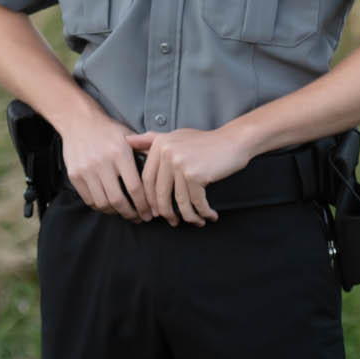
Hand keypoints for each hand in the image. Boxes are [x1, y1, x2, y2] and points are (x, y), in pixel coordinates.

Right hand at [58, 112, 152, 220]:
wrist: (78, 121)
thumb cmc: (108, 130)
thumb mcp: (129, 136)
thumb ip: (144, 152)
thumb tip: (161, 172)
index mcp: (120, 153)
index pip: (135, 187)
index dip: (144, 205)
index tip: (149, 213)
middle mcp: (102, 162)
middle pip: (118, 200)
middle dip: (131, 214)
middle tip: (138, 218)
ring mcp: (86, 170)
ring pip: (102, 203)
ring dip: (115, 213)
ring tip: (123, 213)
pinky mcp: (75, 175)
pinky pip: (88, 200)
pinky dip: (100, 207)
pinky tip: (108, 206)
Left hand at [123, 126, 250, 226]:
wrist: (233, 141)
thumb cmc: (205, 142)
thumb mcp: (175, 136)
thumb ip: (150, 139)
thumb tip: (126, 140)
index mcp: (159, 144)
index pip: (146, 179)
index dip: (150, 200)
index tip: (156, 212)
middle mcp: (166, 153)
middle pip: (158, 193)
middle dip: (165, 212)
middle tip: (172, 222)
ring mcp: (180, 164)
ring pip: (177, 201)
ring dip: (187, 216)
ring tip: (194, 222)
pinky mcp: (195, 175)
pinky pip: (195, 202)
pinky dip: (203, 213)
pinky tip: (209, 217)